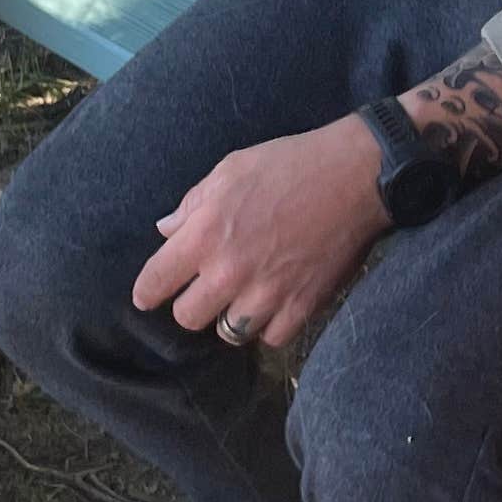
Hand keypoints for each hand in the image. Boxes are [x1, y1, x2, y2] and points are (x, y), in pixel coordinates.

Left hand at [132, 117, 389, 352]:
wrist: (355, 175)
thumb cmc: (290, 164)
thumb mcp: (231, 169)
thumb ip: (193, 203)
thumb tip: (166, 231)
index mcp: (205, 233)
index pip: (156, 282)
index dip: (146, 293)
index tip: (147, 297)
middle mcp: (229, 270)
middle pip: (187, 317)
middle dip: (191, 304)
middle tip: (205, 290)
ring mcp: (267, 293)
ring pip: (228, 333)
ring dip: (230, 317)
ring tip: (241, 298)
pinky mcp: (302, 306)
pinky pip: (271, 338)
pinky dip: (269, 325)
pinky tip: (274, 304)